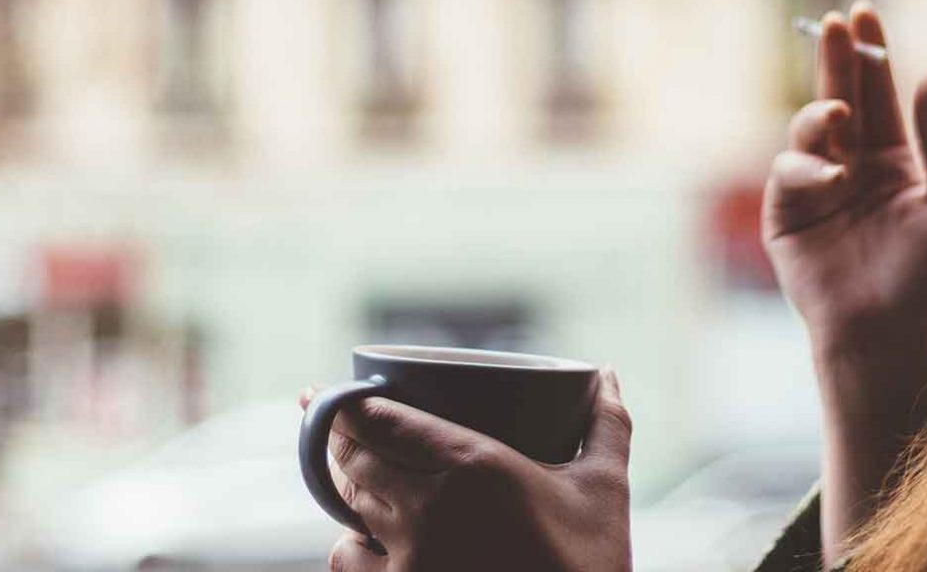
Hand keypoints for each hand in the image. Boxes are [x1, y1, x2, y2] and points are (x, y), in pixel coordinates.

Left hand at [297, 371, 633, 571]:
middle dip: (333, 441)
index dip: (338, 405)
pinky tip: (366, 538)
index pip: (378, 422)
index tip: (317, 391)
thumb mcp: (605, 489)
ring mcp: (410, 561)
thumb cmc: (593, 567)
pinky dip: (352, 546)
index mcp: (472, 466)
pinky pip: (351, 563)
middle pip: (352, 463)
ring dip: (343, 494)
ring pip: (346, 514)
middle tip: (331, 426)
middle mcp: (429, 509)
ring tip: (351, 480)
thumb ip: (606, 425)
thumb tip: (609, 374)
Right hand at [764, 0, 926, 353]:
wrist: (891, 333)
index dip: (871, 55)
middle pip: (839, 97)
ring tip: (840, 111)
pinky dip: (807, 166)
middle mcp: (852, 169)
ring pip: (808, 130)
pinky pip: (789, 174)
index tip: (864, 12)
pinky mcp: (786, 217)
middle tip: (834, 23)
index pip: (879, 96)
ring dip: (820, 112)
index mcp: (893, 163)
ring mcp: (816, 191)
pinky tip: (833, 175)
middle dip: (834, 60)